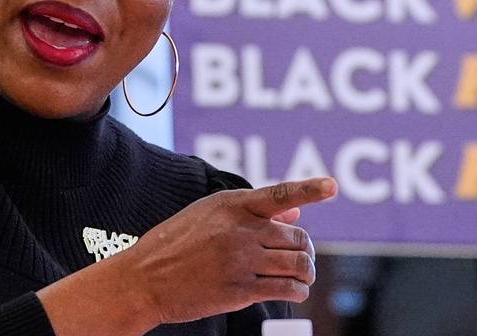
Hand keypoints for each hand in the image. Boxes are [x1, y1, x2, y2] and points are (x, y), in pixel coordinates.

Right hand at [37, 177, 336, 335]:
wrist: (143, 279)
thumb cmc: (174, 245)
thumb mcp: (208, 215)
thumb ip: (253, 211)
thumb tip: (296, 209)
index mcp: (231, 205)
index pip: (278, 193)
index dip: (309, 189)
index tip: (332, 186)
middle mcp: (239, 230)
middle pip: (297, 236)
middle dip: (306, 249)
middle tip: (304, 258)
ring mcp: (240, 260)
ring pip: (297, 263)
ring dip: (307, 271)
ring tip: (304, 276)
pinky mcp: (239, 289)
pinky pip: (285, 288)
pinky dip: (298, 290)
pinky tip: (296, 291)